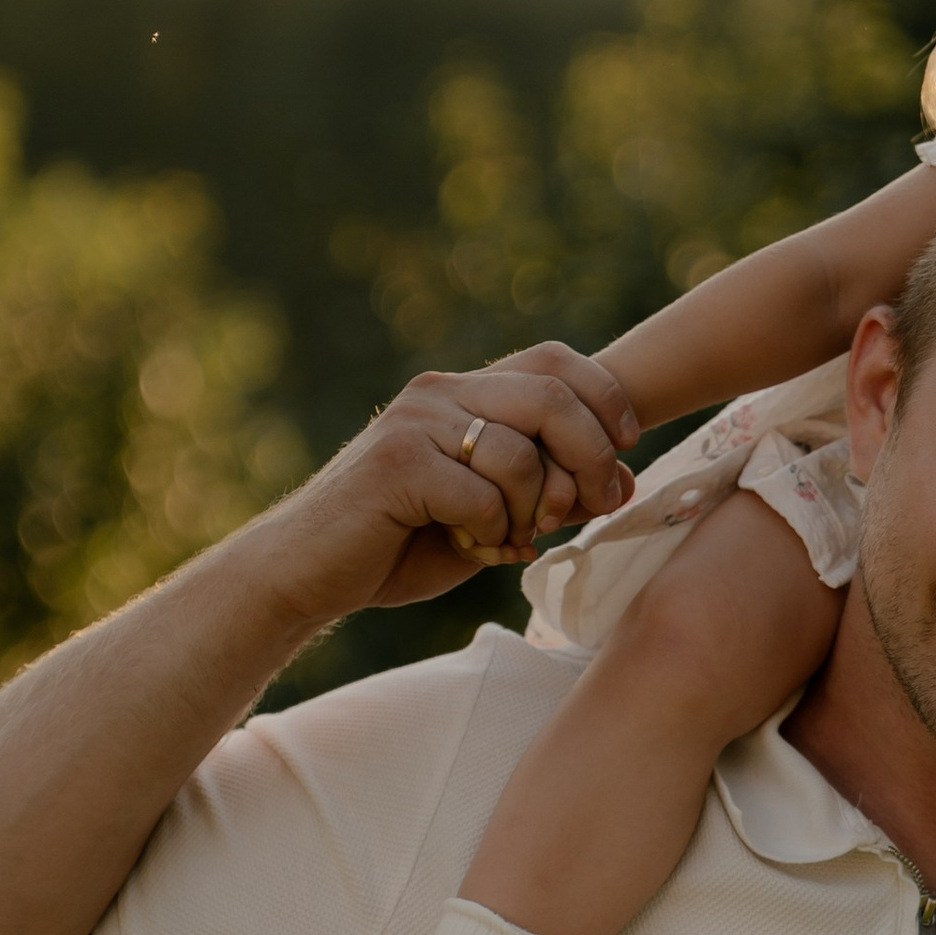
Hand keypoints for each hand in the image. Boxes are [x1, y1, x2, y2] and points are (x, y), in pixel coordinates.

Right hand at [265, 348, 641, 622]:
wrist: (307, 573)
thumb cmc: (401, 545)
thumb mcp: (493, 516)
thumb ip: (549, 492)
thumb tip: (625, 479)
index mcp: (463, 392)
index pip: (555, 361)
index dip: (606, 399)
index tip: (628, 448)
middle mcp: (439, 393)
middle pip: (552, 395)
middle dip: (591, 456)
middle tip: (594, 505)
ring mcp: (415, 424)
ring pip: (522, 454)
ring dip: (533, 509)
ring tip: (508, 538)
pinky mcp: (396, 464)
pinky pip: (482, 495)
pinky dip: (491, 531)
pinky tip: (470, 547)